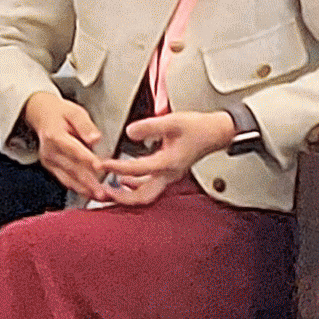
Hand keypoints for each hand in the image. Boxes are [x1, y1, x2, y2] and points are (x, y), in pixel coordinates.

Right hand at [22, 90, 110, 200]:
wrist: (42, 116)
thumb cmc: (61, 114)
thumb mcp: (74, 112)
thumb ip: (85, 125)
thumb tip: (95, 138)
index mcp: (55, 135)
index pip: (73, 149)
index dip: (86, 159)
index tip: (99, 167)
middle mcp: (49, 151)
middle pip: (72, 168)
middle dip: (89, 182)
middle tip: (103, 191)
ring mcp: (49, 161)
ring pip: (68, 178)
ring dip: (85, 189)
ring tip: (99, 196)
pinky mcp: (51, 168)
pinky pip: (65, 180)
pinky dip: (78, 189)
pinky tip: (90, 194)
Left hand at [97, 107, 241, 204]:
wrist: (217, 132)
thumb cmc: (200, 128)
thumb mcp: (173, 122)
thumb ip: (150, 126)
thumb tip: (130, 132)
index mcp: (168, 163)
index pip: (136, 169)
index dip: (116, 166)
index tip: (102, 163)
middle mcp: (169, 174)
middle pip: (142, 197)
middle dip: (121, 197)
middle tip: (102, 192)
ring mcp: (169, 176)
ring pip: (145, 194)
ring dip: (126, 194)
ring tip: (108, 188)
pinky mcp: (169, 172)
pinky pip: (149, 186)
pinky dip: (134, 185)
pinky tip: (124, 179)